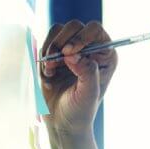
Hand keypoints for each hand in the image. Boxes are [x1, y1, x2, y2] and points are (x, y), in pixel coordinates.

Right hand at [40, 20, 117, 136]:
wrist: (62, 122)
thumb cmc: (80, 111)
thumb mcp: (88, 95)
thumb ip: (87, 72)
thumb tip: (73, 54)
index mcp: (106, 57)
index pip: (96, 31)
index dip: (82, 36)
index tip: (69, 52)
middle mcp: (91, 50)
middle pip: (75, 26)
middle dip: (63, 41)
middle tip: (58, 60)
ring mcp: (72, 50)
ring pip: (58, 31)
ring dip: (51, 48)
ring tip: (51, 69)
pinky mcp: (55, 54)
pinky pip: (47, 41)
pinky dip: (43, 54)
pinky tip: (48, 72)